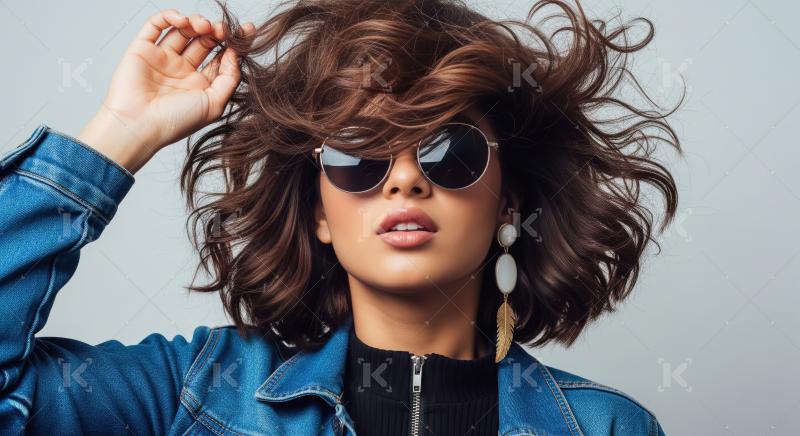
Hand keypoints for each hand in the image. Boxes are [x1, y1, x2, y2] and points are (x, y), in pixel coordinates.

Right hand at [78, 10, 254, 174]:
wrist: (139, 125)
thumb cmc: (175, 121)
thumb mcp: (214, 104)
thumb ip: (230, 78)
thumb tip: (235, 54)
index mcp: (200, 85)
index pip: (221, 58)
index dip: (234, 44)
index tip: (247, 31)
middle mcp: (182, 71)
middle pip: (204, 41)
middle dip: (216, 31)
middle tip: (222, 29)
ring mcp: (162, 59)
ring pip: (183, 31)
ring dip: (196, 22)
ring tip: (204, 26)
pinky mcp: (142, 49)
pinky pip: (156, 25)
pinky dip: (170, 16)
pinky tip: (183, 20)